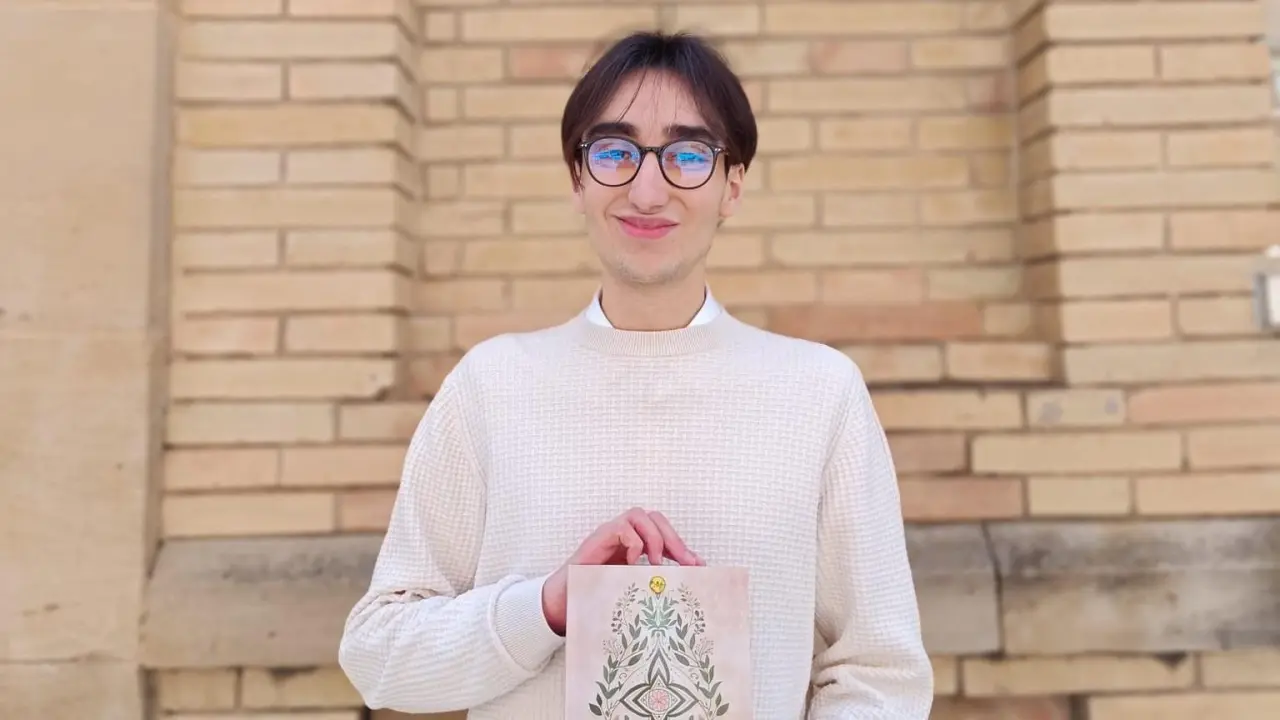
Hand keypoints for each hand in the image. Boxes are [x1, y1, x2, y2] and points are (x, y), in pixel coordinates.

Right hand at [541, 507, 702, 634]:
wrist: (565, 602)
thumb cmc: (599, 594)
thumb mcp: (634, 587)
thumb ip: (656, 581)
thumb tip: (688, 579)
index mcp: (635, 544)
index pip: (664, 532)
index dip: (682, 545)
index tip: (698, 566)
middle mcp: (624, 535)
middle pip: (655, 518)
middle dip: (674, 538)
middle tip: (684, 563)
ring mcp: (610, 533)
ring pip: (639, 515)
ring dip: (654, 537)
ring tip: (657, 563)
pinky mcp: (599, 538)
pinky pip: (622, 527)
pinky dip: (633, 542)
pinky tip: (633, 563)